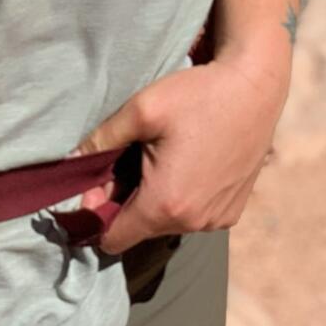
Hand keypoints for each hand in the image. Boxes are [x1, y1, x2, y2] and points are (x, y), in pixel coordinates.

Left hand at [74, 39, 291, 254]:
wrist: (255, 87)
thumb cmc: (198, 94)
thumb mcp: (142, 109)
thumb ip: (101, 140)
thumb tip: (69, 162)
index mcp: (165, 204)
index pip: (113, 239)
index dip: (95, 214)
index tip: (95, 183)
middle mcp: (193, 223)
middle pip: (140, 228)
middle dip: (126, 200)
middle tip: (128, 157)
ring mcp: (216, 220)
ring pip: (168, 222)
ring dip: (157, 198)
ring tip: (161, 155)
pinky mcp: (233, 211)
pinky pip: (195, 215)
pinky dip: (184, 196)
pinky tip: (188, 161)